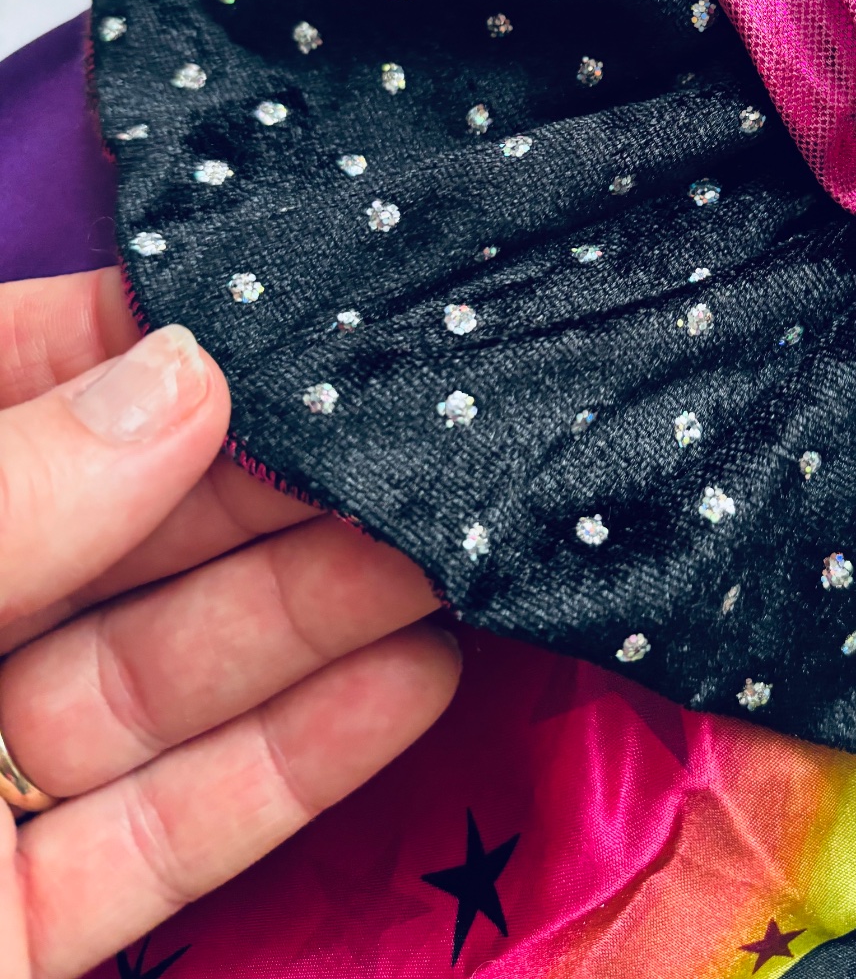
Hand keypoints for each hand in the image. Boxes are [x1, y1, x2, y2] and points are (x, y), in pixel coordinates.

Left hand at [0, 269, 459, 978]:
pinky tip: (409, 681)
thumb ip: (4, 503)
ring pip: (149, 682)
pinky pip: (162, 828)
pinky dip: (290, 764)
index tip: (276, 307)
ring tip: (443, 551)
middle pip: (97, 541)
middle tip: (404, 441)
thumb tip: (182, 371)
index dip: (123, 342)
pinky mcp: (17, 929)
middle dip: (256, 491)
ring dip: (306, 619)